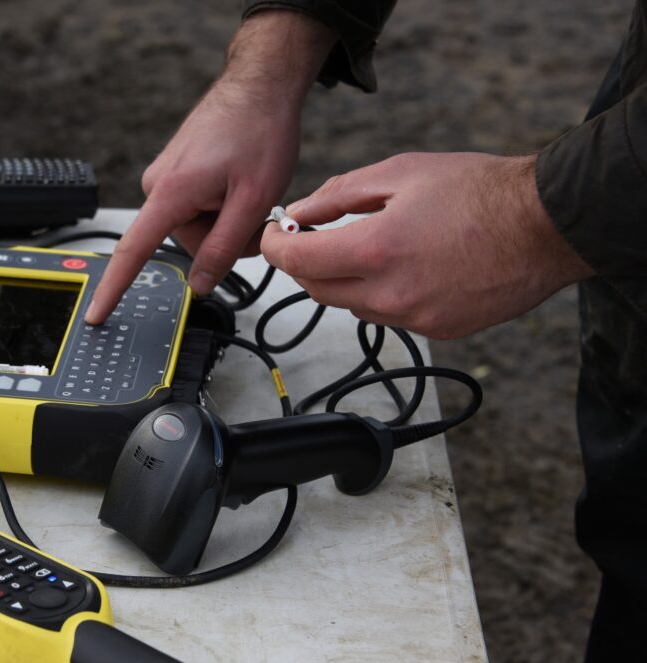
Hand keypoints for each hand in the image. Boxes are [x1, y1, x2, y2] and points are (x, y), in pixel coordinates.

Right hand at [85, 12, 336, 323]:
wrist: (261, 85)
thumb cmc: (260, 131)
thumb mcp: (253, 200)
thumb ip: (224, 249)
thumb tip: (201, 286)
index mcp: (171, 192)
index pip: (133, 251)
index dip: (114, 288)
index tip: (95, 314)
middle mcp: (158, 184)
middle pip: (189, 243)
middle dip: (225, 237)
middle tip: (256, 211)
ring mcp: (166, 177)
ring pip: (197, 226)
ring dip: (227, 219)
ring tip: (248, 187)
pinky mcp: (176, 172)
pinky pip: (198, 207)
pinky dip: (223, 204)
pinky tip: (239, 180)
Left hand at [260, 152, 593, 338]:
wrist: (547, 224)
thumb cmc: (479, 190)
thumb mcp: (400, 173)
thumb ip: (339, 196)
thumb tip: (299, 214)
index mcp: (375, 250)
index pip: (295, 263)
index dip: (274, 246)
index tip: (274, 235)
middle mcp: (390, 293)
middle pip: (317, 289)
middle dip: (306, 263)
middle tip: (313, 237)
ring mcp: (415, 318)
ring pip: (351, 306)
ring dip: (343, 280)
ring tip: (369, 246)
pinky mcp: (438, 331)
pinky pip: (388, 316)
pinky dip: (380, 294)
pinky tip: (404, 266)